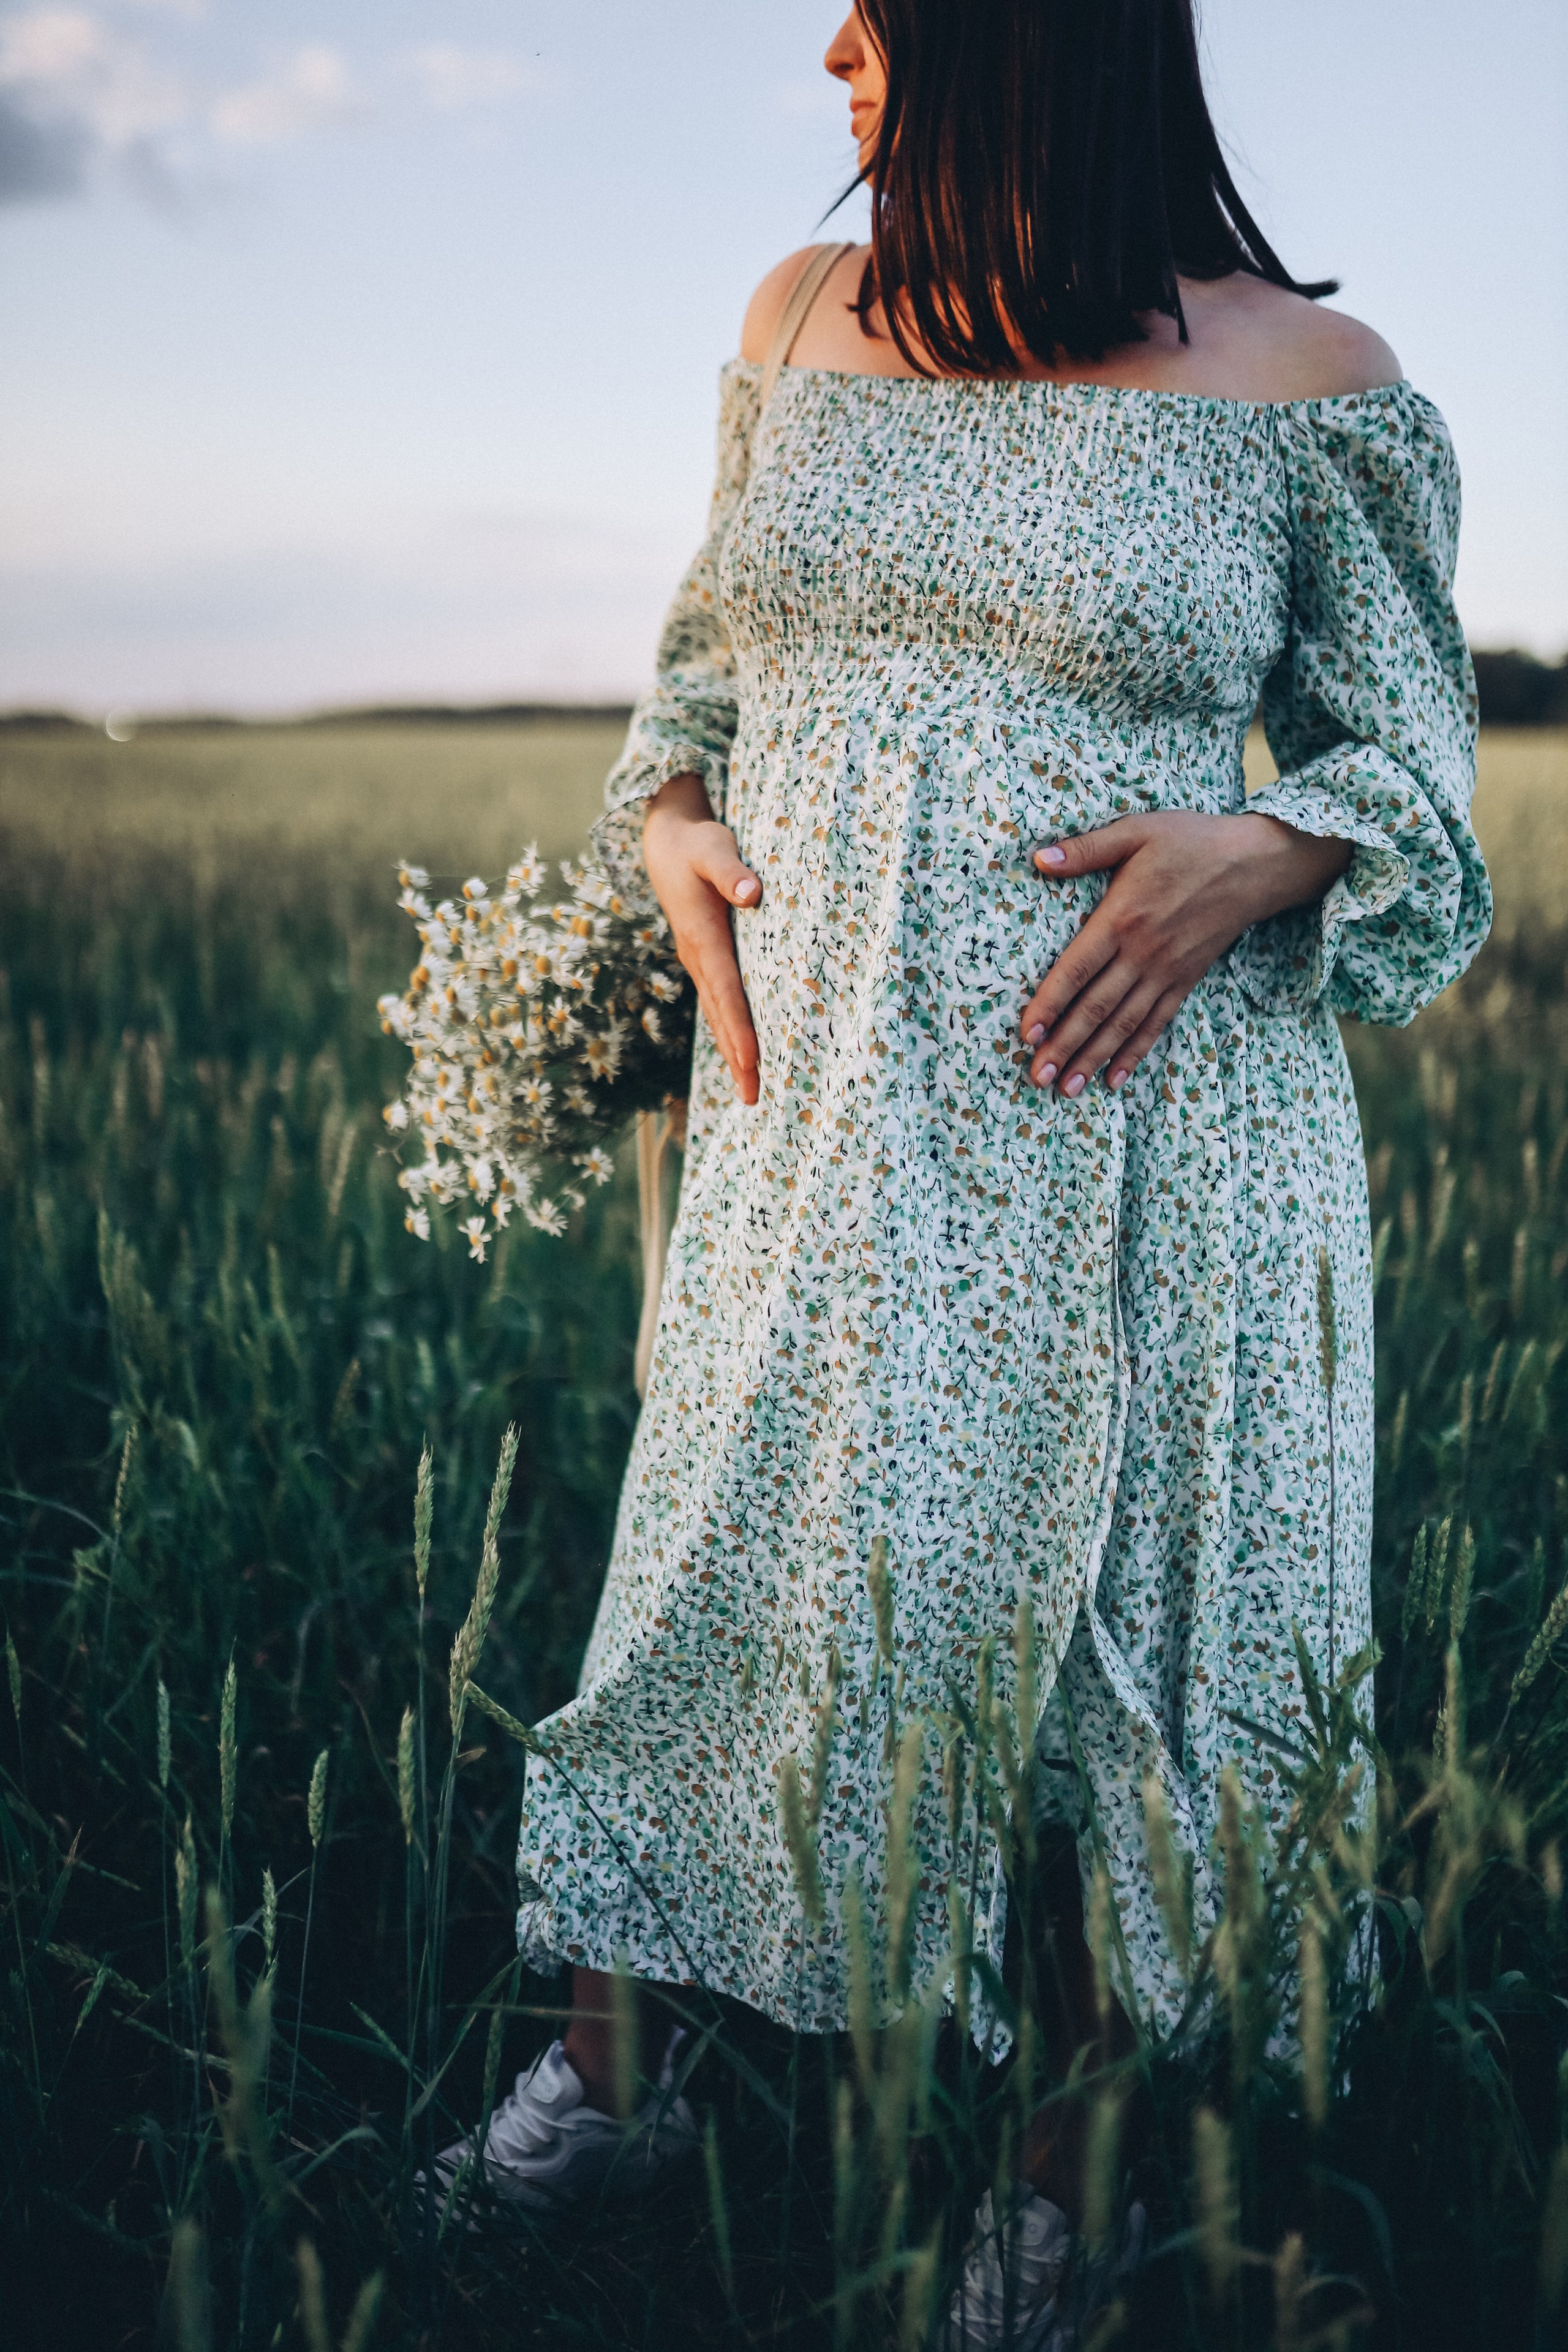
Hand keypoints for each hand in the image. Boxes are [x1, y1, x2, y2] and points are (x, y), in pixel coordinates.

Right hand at [643, 772, 761, 1103]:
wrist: (666, 842)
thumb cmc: (697, 843)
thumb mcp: (714, 847)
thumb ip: (731, 870)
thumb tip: (750, 894)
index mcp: (703, 936)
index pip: (726, 990)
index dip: (740, 1027)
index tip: (752, 1061)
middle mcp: (697, 957)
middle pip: (720, 1016)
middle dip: (737, 1058)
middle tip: (754, 1098)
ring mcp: (698, 962)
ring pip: (717, 1015)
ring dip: (733, 1052)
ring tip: (750, 1091)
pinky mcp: (704, 959)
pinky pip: (718, 1003)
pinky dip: (730, 1032)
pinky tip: (742, 1053)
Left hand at [1019, 811, 1352, 1094]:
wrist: (1255, 863)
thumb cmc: (1191, 842)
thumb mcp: (1136, 831)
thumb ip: (1086, 849)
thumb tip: (1038, 859)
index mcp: (1121, 918)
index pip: (1077, 969)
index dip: (1050, 1003)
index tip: (1027, 1034)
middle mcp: (1142, 953)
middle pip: (1096, 1007)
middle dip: (1065, 1046)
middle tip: (1037, 1078)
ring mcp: (1166, 971)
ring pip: (1124, 1023)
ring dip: (1094, 1058)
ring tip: (1068, 1090)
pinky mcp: (1186, 980)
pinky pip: (1158, 1022)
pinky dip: (1136, 1052)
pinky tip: (1116, 1078)